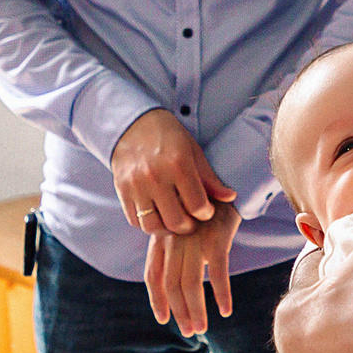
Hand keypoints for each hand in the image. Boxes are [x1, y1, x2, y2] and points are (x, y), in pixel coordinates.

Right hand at [110, 107, 234, 235]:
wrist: (132, 124)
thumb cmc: (168, 136)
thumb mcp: (192, 151)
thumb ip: (209, 178)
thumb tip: (230, 197)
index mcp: (178, 164)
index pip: (197, 206)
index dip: (206, 213)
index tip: (206, 210)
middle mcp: (155, 177)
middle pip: (175, 222)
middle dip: (188, 226)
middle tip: (191, 220)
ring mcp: (136, 185)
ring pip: (152, 226)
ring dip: (166, 229)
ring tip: (174, 220)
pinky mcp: (121, 191)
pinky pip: (135, 221)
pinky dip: (147, 223)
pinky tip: (157, 214)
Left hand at [145, 204, 239, 333]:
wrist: (224, 180)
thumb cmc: (204, 207)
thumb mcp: (181, 225)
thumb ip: (174, 249)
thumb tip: (176, 280)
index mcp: (162, 239)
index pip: (153, 275)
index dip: (157, 300)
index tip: (163, 318)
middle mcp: (173, 242)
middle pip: (171, 285)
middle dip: (179, 312)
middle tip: (189, 331)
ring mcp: (193, 241)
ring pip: (190, 284)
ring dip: (196, 310)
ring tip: (202, 328)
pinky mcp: (216, 240)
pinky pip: (218, 274)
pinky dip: (222, 294)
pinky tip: (226, 310)